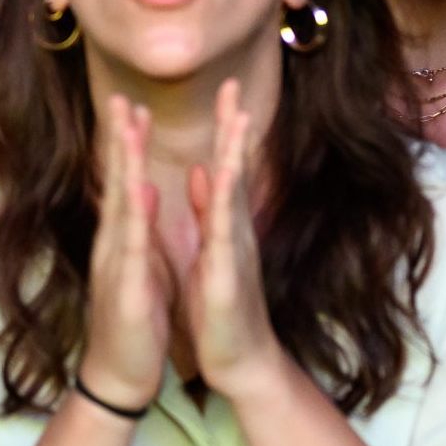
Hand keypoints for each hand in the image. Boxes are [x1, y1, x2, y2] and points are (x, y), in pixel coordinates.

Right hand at [77, 96, 172, 410]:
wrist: (120, 374)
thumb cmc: (134, 320)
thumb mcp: (141, 267)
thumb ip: (138, 229)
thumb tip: (141, 191)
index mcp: (124, 237)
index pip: (126, 180)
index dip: (129, 142)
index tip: (134, 104)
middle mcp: (114, 243)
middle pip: (118, 181)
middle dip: (120, 138)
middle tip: (122, 96)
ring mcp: (117, 262)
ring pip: (121, 204)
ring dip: (125, 163)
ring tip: (129, 127)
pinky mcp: (128, 287)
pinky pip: (132, 247)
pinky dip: (135, 218)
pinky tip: (139, 191)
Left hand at [184, 80, 282, 398]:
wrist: (240, 360)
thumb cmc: (222, 309)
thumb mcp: (211, 252)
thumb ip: (209, 210)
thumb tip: (204, 172)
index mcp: (222, 224)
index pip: (222, 166)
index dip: (222, 128)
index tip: (223, 90)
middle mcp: (232, 230)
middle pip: (233, 167)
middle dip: (232, 126)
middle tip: (233, 84)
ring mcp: (232, 250)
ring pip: (233, 193)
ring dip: (235, 155)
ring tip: (239, 118)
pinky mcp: (225, 274)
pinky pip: (223, 234)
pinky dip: (221, 204)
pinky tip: (221, 180)